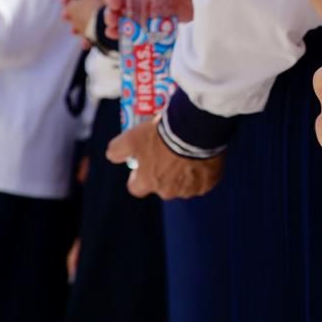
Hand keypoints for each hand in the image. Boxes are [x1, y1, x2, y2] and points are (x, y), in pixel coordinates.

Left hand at [61, 0, 99, 39]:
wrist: (105, 29)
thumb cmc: (97, 9)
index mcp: (71, 9)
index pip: (66, 0)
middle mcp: (74, 21)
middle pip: (69, 15)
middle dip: (72, 12)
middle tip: (79, 7)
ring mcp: (81, 31)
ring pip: (77, 28)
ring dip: (80, 25)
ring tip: (88, 21)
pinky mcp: (91, 40)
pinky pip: (87, 40)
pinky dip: (88, 39)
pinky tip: (91, 38)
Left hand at [106, 117, 223, 199]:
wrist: (194, 130)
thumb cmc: (161, 136)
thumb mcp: (132, 137)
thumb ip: (117, 149)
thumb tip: (112, 156)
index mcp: (149, 182)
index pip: (136, 188)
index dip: (137, 177)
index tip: (142, 165)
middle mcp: (169, 191)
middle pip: (162, 187)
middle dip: (164, 174)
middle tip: (168, 153)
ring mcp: (190, 189)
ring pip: (184, 185)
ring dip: (184, 173)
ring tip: (187, 152)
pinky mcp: (209, 183)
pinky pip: (204, 180)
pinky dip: (202, 170)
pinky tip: (202, 155)